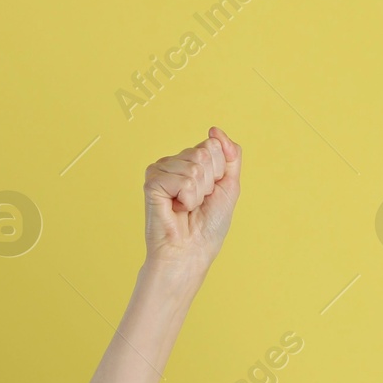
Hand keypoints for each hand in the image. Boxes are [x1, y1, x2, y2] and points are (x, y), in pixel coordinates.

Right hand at [143, 126, 242, 270]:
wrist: (191, 251)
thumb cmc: (208, 225)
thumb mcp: (229, 186)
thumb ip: (230, 156)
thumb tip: (215, 131)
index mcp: (192, 161)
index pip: (214, 146)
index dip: (220, 173)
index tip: (211, 193)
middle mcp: (174, 162)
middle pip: (205, 153)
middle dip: (210, 183)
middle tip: (198, 202)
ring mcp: (161, 170)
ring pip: (196, 166)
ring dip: (199, 193)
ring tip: (187, 207)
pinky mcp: (152, 181)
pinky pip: (183, 179)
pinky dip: (188, 198)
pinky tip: (177, 208)